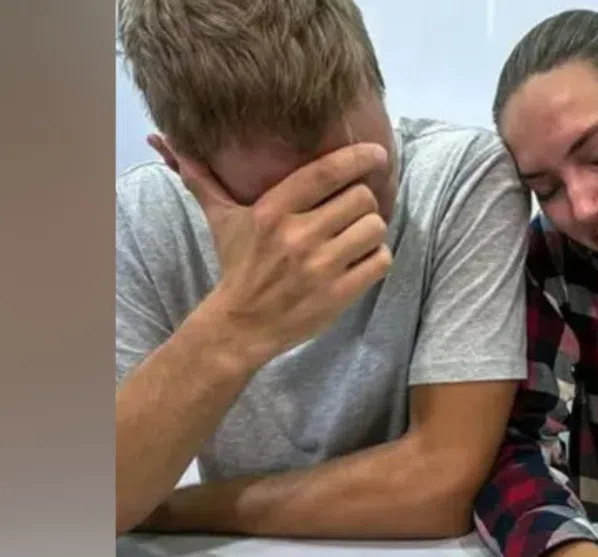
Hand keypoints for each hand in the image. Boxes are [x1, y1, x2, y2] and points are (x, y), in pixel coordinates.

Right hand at [150, 134, 392, 367]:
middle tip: (354, 212)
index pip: (325, 172)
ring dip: (372, 231)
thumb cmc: (238, 265)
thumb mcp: (222, 219)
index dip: (357, 157)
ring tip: (357, 239)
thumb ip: (204, 179)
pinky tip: (361, 262)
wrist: (241, 325)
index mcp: (272, 210)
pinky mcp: (338, 294)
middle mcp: (296, 236)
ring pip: (375, 228)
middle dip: (364, 202)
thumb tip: (167, 140)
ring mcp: (319, 267)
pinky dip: (377, 259)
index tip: (377, 154)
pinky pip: (380, 261)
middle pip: (361, 198)